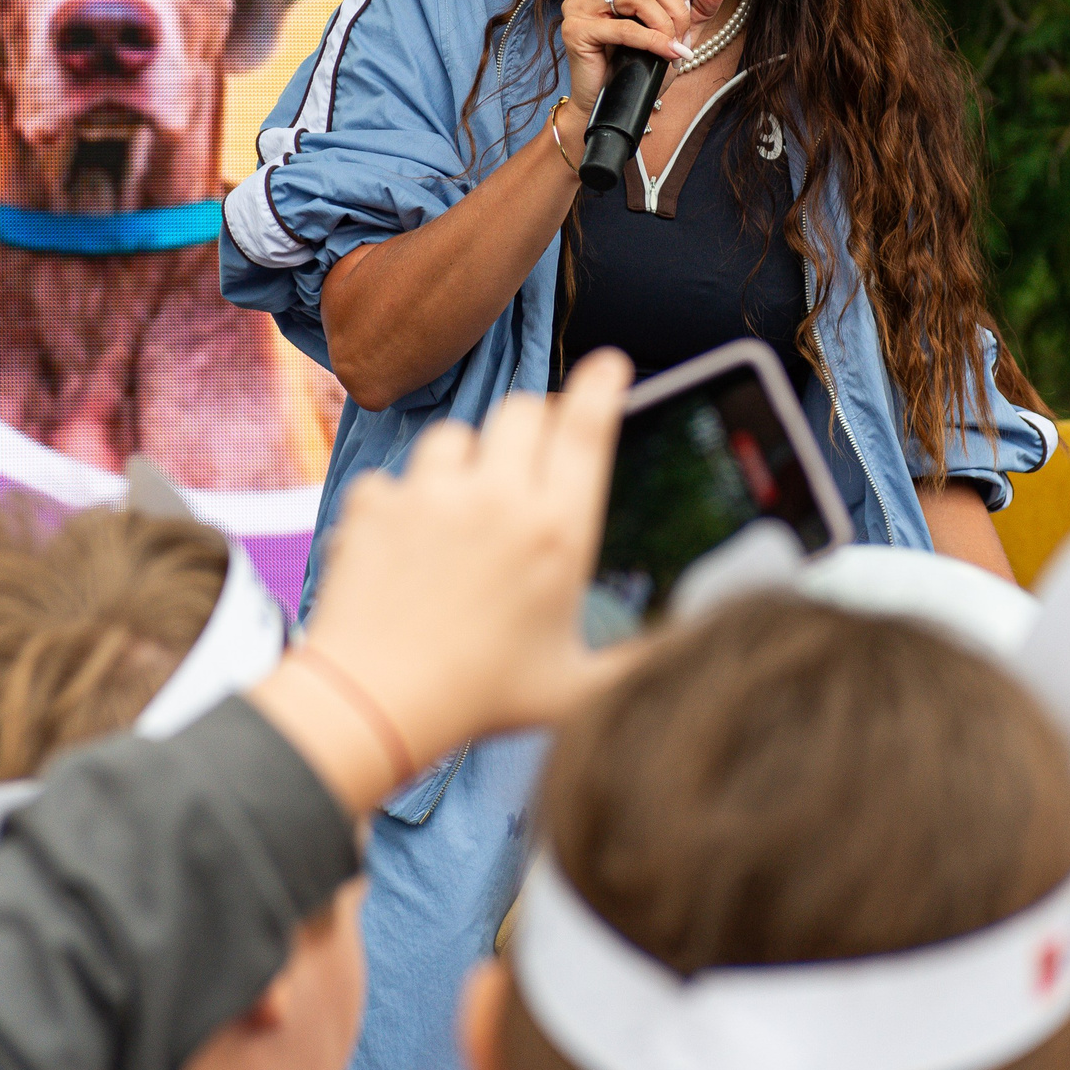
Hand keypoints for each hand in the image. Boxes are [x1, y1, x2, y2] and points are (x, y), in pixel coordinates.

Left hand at [249, 351, 637, 813]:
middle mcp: (498, 498)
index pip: (588, 428)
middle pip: (524, 411)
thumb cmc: (482, 699)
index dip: (602, 385)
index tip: (609, 364)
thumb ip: (641, 660)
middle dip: (533, 424)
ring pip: (455, 436)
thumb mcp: (578, 686)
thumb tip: (694, 644)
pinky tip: (405, 544)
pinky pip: (394, 478)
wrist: (374, 704)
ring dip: (465, 459)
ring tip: (463, 506)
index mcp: (557, 532)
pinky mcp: (376, 505)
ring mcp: (431, 495)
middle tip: (530, 460)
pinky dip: (401, 503)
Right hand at [560, 0, 733, 113]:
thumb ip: (699, 5)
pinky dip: (651, 40)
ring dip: (664, 25)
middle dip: (677, 14)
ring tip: (672, 48)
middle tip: (681, 41)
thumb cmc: (638, 72)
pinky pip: (623, 28)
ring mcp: (580, 6)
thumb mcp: (676, 34)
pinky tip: (665, 53)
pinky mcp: (576, 30)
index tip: (684, 18)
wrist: (612, 108)